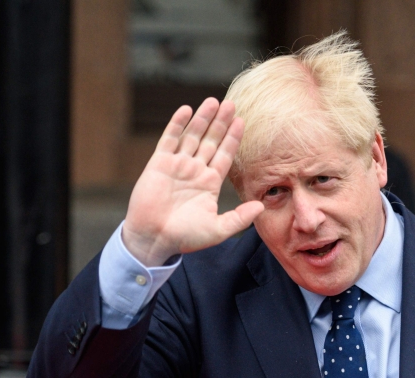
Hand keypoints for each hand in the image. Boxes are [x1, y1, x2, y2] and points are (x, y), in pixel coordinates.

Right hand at [122, 98, 264, 265]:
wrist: (154, 239)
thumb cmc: (185, 237)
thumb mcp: (218, 229)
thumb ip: (239, 218)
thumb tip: (261, 207)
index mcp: (209, 184)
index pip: (225, 155)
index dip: (233, 138)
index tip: (242, 121)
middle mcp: (195, 171)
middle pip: (211, 141)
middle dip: (221, 123)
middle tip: (231, 103)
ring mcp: (177, 165)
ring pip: (192, 136)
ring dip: (203, 119)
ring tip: (213, 101)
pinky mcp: (159, 164)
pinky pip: (169, 139)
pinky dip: (177, 124)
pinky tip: (187, 109)